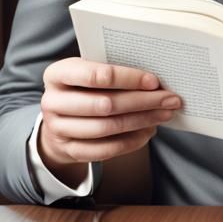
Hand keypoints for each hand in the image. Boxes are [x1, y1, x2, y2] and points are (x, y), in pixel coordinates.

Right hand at [38, 58, 181, 184]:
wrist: (59, 119)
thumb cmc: (82, 88)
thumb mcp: (88, 72)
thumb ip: (112, 71)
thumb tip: (154, 80)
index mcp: (57, 74)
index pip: (94, 75)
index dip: (127, 78)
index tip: (154, 81)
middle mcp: (52, 101)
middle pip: (104, 104)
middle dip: (142, 102)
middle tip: (170, 99)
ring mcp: (58, 129)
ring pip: (107, 128)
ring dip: (142, 121)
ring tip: (164, 115)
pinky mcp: (69, 150)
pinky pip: (105, 150)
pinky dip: (131, 141)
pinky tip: (149, 131)